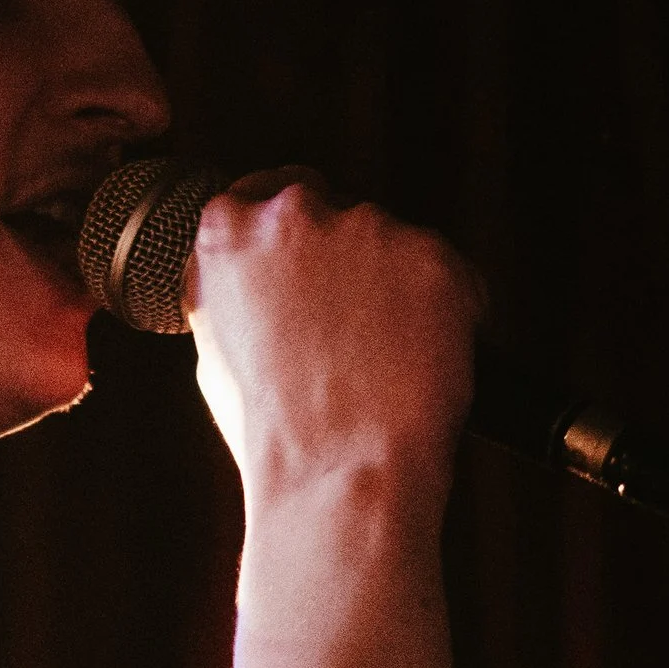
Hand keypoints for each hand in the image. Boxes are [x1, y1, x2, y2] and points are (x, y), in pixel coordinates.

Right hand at [185, 176, 483, 517]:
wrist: (343, 473)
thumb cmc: (278, 435)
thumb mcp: (218, 355)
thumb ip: (239, 296)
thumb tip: (264, 285)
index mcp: (228, 235)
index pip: (261, 194)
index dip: (289, 229)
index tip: (308, 253)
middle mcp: (295, 216)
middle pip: (334, 208)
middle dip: (347, 256)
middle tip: (354, 326)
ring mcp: (367, 229)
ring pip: (394, 244)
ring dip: (397, 287)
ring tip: (386, 362)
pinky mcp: (432, 255)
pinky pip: (449, 275)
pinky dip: (448, 311)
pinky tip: (423, 362)